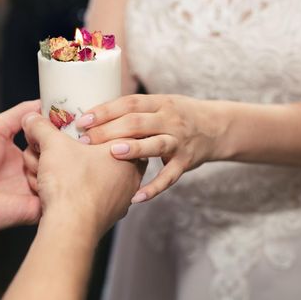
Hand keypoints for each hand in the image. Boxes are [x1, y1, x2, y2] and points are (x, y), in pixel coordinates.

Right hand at [22, 112, 146, 237]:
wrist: (70, 227)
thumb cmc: (71, 184)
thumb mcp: (53, 145)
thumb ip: (42, 127)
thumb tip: (32, 118)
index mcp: (127, 152)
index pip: (113, 129)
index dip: (88, 127)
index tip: (72, 128)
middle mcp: (131, 176)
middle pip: (99, 154)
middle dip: (73, 152)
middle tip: (54, 151)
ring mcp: (122, 198)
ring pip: (94, 176)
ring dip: (70, 172)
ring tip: (50, 172)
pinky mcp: (109, 215)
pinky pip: (91, 196)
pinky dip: (74, 191)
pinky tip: (57, 191)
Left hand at [78, 94, 220, 201]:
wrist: (217, 127)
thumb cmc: (178, 115)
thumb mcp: (160, 105)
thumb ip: (134, 110)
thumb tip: (94, 118)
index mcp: (159, 103)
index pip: (129, 103)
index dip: (105, 111)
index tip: (82, 121)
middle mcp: (170, 120)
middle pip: (137, 122)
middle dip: (109, 131)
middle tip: (86, 141)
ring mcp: (179, 141)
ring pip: (156, 144)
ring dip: (134, 149)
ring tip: (112, 154)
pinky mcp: (186, 162)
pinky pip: (169, 176)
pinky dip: (154, 187)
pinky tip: (136, 197)